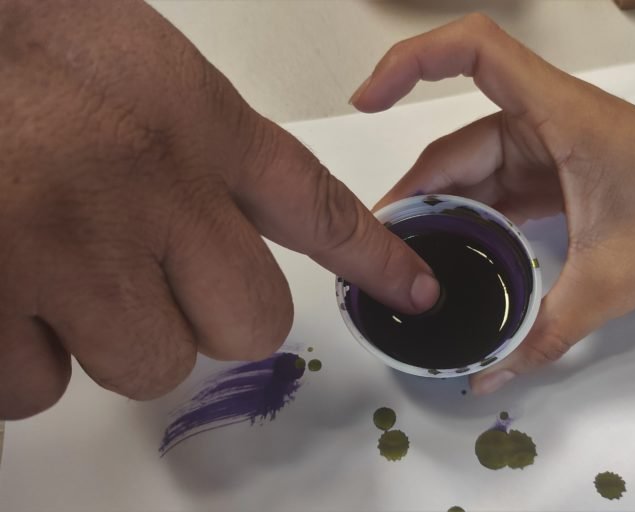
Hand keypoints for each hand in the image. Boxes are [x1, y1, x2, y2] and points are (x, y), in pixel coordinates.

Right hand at [0, 0, 438, 418]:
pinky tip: (12, 294)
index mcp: (201, 128)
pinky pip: (41, 387)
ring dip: (116, 338)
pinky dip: (30, 357)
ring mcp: (71, 249)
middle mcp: (153, 192)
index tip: (412, 291)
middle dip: (212, 318)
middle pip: (248, 326)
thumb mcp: (155, 78)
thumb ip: (212, 157)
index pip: (320, 209)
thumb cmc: (41, 45)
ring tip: (63, 270)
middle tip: (155, 276)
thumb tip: (246, 230)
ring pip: (150, 365)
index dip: (375, 260)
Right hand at [350, 14, 634, 392]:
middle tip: (378, 247)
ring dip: (435, 212)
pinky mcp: (548, 170)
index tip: (368, 96)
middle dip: (411, 193)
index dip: (410, 62)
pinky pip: (491, 190)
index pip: (472, 51)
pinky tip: (447, 255)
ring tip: (403, 261)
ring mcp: (542, 146)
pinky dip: (466, 219)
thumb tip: (488, 374)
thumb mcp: (613, 280)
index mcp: (555, 114)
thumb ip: (545, 332)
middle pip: (452, 144)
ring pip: (467, 172)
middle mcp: (540, 120)